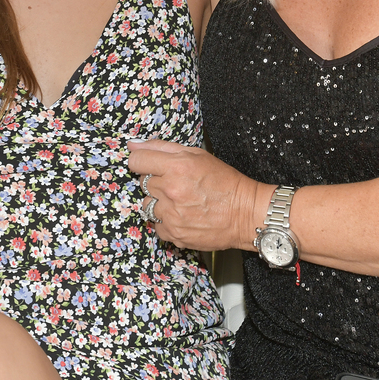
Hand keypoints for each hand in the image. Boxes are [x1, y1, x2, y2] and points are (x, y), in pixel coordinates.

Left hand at [127, 140, 270, 252]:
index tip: (148, 164)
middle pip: (142, 183)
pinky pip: (157, 225)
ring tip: (179, 201)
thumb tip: (133, 145)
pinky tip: (182, 216)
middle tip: (175, 183)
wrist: (245, 213)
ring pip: (147, 205)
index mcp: (176, 167)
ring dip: (159, 203)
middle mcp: (171, 191)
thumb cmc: (225, 182)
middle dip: (156, 181)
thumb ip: (162, 147)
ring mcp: (171, 215)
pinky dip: (166, 221)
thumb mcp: (197, 155)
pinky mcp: (174, 234)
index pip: (136, 161)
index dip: (142, 161)